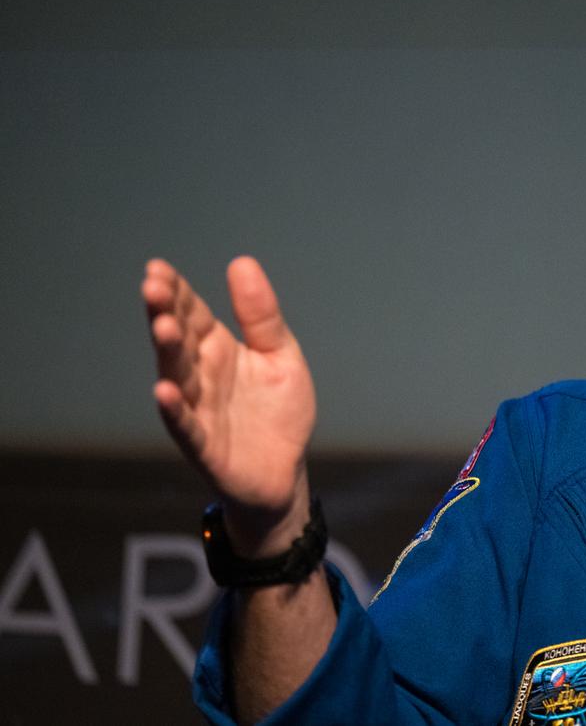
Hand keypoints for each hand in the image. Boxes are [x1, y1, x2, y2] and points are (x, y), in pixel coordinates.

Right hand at [142, 256, 315, 553]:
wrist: (285, 470)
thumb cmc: (278, 410)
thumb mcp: (280, 354)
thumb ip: (261, 316)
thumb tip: (241, 262)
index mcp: (218, 349)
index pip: (193, 314)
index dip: (176, 292)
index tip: (158, 267)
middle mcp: (201, 375)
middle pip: (178, 340)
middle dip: (165, 313)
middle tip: (153, 287)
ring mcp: (199, 409)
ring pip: (177, 376)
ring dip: (168, 352)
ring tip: (162, 326)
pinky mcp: (205, 444)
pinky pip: (186, 425)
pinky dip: (174, 410)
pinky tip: (164, 390)